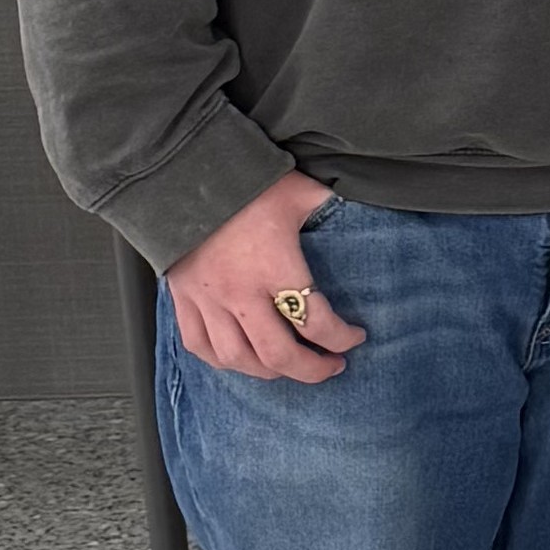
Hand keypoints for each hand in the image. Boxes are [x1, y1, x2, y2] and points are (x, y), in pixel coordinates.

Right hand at [168, 173, 361, 382]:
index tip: (356, 337)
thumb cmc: (246, 183)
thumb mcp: (301, 192)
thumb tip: (367, 211)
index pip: (315, 321)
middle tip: (332, 366)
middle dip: (312, 369)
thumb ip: (332, 208)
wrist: (182, 178)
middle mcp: (238, 291)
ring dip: (270, 372)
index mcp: (274, 266)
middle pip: (278, 354)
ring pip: (238, 358)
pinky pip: (199, 346)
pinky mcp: (182, 300)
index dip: (342, 337)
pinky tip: (244, 359)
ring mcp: (206, 300)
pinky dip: (224, 361)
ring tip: (292, 367)